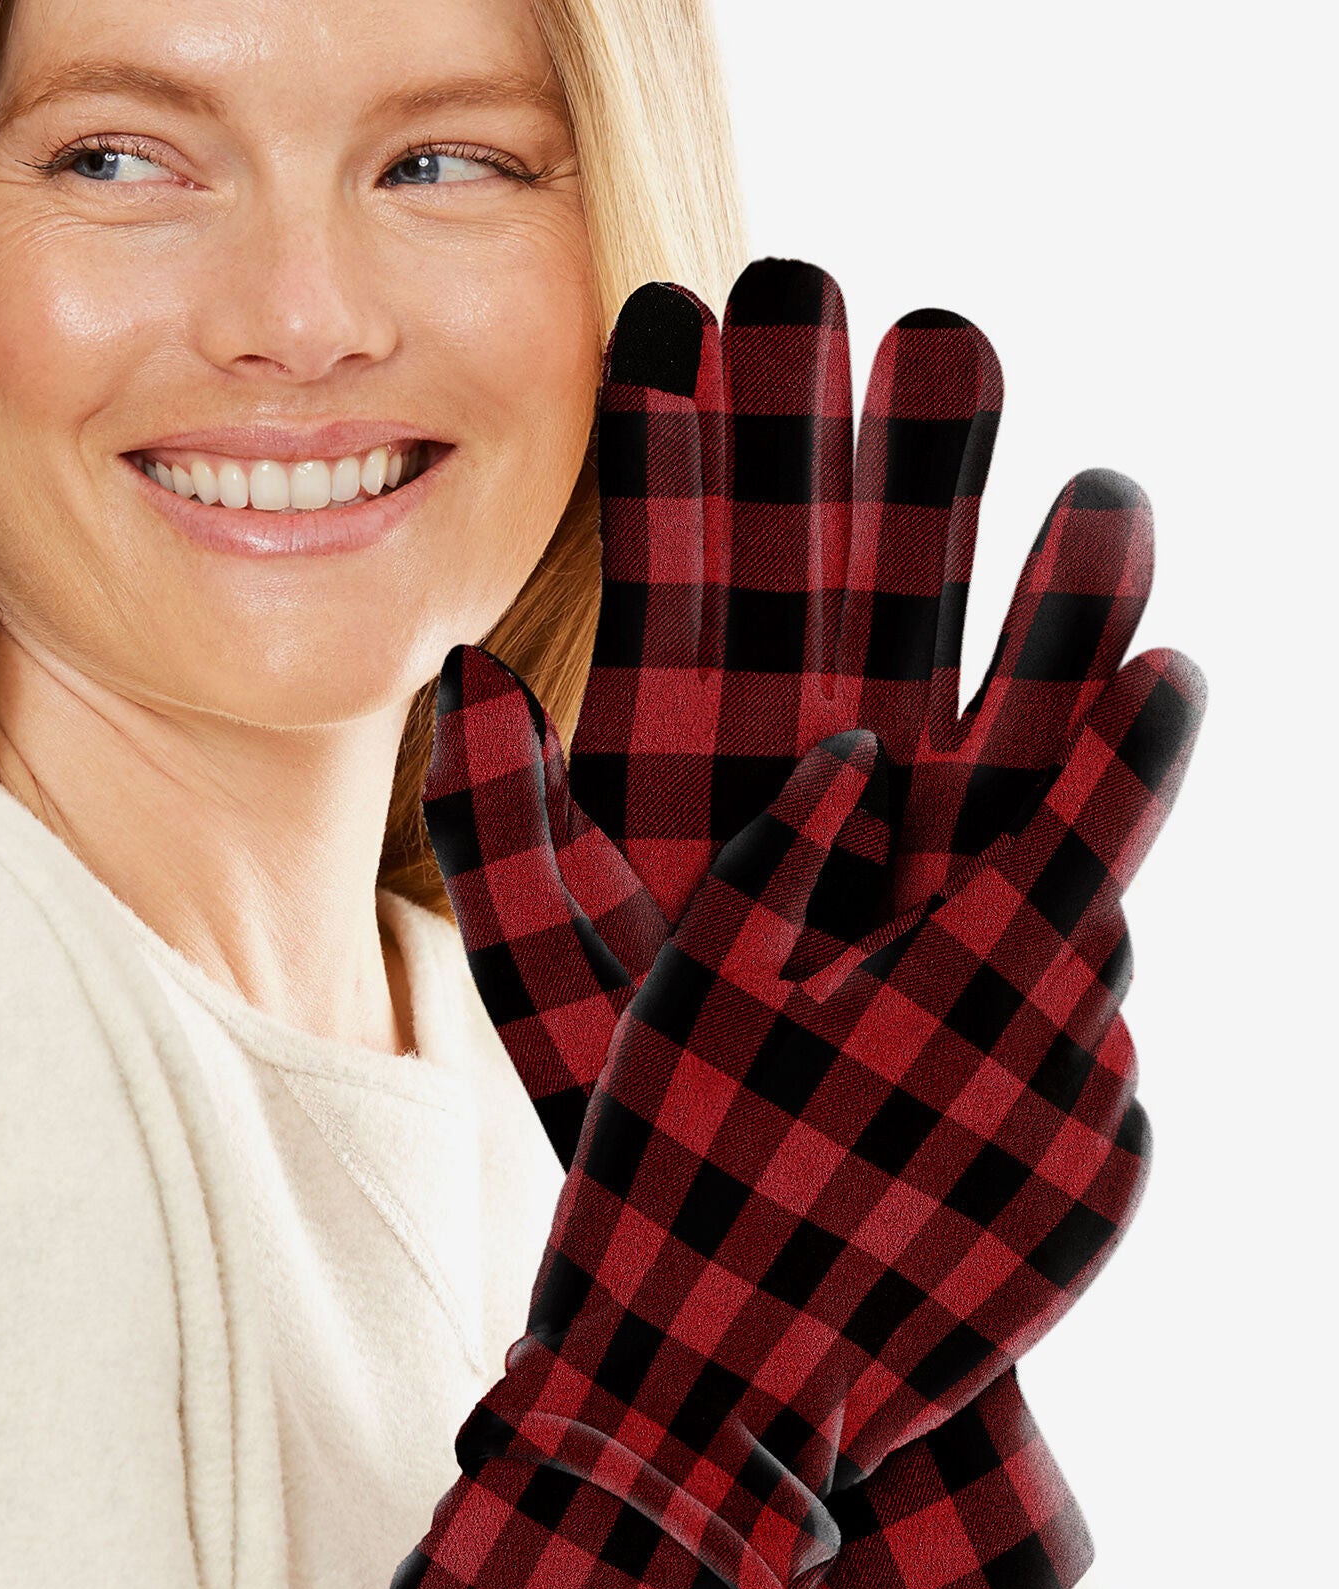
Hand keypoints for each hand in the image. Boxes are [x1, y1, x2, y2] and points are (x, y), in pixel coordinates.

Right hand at [357, 642, 1203, 1588]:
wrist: (714, 1409)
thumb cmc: (682, 1176)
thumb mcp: (693, 983)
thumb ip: (784, 845)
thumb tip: (857, 748)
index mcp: (967, 976)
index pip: (1096, 817)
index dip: (1141, 730)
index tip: (1180, 665)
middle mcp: (1066, 1058)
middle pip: (1086, 923)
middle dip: (1019, 905)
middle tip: (906, 956)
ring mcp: (1091, 1155)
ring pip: (1085, 1023)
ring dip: (1015, 1013)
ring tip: (883, 1085)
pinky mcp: (1091, 1229)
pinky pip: (1091, 1118)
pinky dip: (1029, 1104)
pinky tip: (917, 1154)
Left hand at [423, 263, 1156, 1588]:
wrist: (777, 1301)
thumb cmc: (658, 1149)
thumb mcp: (555, 975)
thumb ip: (500, 823)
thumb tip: (465, 666)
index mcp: (688, 771)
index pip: (676, 574)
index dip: (675, 450)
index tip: (674, 314)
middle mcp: (814, 773)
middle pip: (827, 569)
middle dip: (828, 431)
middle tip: (834, 287)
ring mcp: (924, 835)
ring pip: (956, 645)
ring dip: (974, 523)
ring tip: (993, 389)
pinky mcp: (1015, 923)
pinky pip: (1057, 793)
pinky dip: (1082, 701)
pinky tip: (1123, 601)